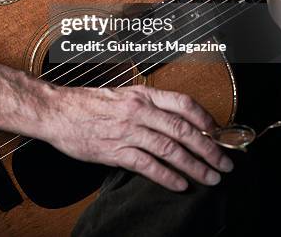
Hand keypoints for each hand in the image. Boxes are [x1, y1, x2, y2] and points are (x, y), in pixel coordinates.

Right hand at [44, 84, 233, 190]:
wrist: (57, 111)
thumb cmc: (87, 103)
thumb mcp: (121, 95)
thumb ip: (146, 106)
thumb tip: (173, 119)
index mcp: (141, 95)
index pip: (182, 103)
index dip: (204, 118)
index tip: (218, 132)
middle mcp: (138, 110)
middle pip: (182, 129)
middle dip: (208, 148)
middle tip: (224, 163)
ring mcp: (127, 131)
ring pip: (169, 149)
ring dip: (193, 166)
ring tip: (209, 177)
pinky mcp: (114, 151)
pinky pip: (147, 165)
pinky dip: (167, 176)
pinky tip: (180, 185)